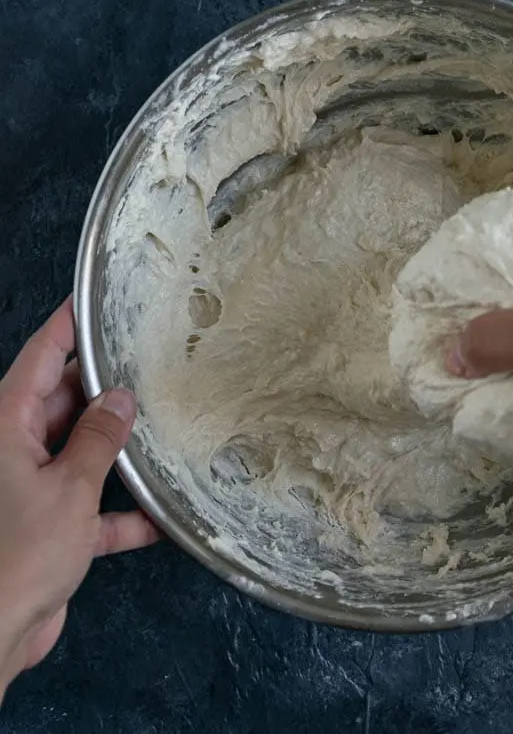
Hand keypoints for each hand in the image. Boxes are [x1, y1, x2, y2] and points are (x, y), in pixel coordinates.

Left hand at [0, 297, 158, 692]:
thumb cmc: (20, 552)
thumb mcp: (69, 487)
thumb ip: (98, 438)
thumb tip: (120, 397)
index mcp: (7, 423)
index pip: (41, 355)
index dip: (67, 324)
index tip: (92, 296)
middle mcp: (15, 447)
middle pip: (62, 400)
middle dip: (103, 388)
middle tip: (149, 364)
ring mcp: (29, 486)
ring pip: (78, 449)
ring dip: (115, 450)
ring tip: (161, 427)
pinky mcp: (46, 525)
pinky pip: (89, 506)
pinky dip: (119, 512)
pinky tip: (158, 518)